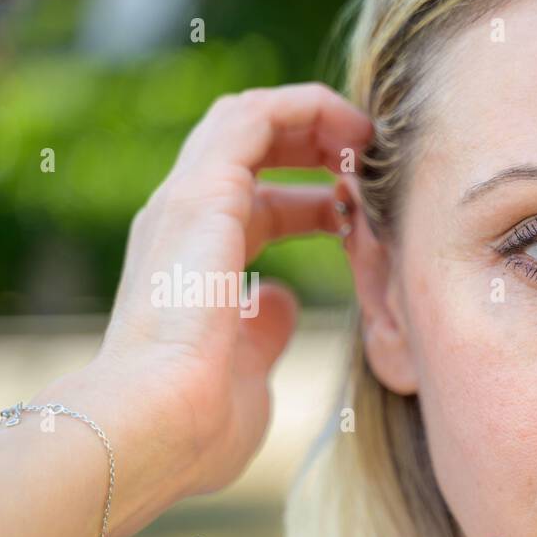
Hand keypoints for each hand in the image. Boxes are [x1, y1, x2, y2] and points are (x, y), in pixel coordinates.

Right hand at [89, 82, 371, 498]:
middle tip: (375, 162)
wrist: (161, 426)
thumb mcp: (249, 369)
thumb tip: (281, 304)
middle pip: (254, 151)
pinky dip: (306, 110)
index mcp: (197, 262)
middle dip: (318, 146)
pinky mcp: (203, 194)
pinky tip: (352, 133)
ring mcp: (190, 204)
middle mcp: (187, 222)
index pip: (260, 203)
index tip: (365, 217)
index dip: (317, 201)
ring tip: (368, 137)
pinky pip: (254, 117)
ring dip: (315, 119)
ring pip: (251, 119)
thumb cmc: (201, 424)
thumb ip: (264, 331)